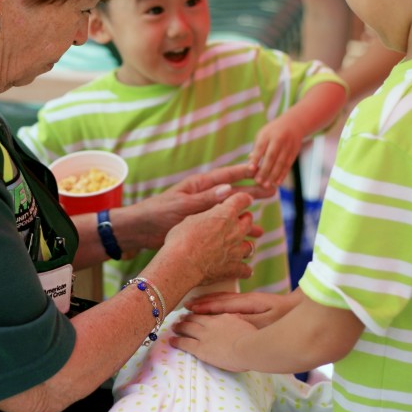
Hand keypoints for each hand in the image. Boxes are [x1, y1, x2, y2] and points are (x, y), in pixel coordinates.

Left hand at [122, 163, 275, 251]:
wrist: (140, 230)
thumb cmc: (157, 213)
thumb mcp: (182, 205)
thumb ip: (205, 199)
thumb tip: (229, 188)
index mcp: (199, 186)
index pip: (226, 176)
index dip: (244, 173)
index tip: (261, 170)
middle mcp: (203, 197)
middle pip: (233, 193)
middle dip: (252, 193)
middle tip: (272, 191)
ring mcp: (202, 212)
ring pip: (229, 213)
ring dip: (244, 219)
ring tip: (261, 227)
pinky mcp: (199, 226)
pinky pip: (221, 226)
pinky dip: (232, 232)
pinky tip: (240, 242)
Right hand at [161, 191, 257, 287]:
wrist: (181, 264)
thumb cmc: (181, 239)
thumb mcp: (191, 219)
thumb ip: (206, 216)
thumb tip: (210, 216)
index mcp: (225, 214)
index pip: (242, 200)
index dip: (243, 199)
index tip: (243, 200)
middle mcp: (235, 231)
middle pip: (248, 221)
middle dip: (244, 220)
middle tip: (237, 223)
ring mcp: (237, 251)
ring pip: (250, 246)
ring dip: (244, 245)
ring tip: (236, 247)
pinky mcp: (234, 268)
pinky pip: (246, 270)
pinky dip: (243, 270)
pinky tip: (240, 270)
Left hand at [169, 312, 256, 371]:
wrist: (250, 347)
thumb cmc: (255, 340)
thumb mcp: (249, 325)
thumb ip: (241, 323)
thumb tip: (240, 324)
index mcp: (224, 318)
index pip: (209, 314)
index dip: (200, 313)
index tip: (195, 312)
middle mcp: (212, 324)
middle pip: (195, 318)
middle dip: (187, 317)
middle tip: (181, 317)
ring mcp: (205, 335)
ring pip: (188, 328)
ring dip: (180, 326)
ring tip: (174, 326)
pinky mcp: (201, 348)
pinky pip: (185, 343)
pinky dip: (177, 341)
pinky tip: (171, 341)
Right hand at [185, 289, 301, 328]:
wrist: (309, 311)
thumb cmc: (290, 318)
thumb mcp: (268, 322)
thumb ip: (246, 321)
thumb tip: (226, 319)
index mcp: (249, 302)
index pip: (222, 303)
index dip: (205, 305)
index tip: (189, 308)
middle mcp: (248, 299)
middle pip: (220, 298)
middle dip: (203, 302)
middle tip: (185, 306)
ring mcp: (253, 301)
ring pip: (225, 299)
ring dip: (209, 302)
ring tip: (195, 306)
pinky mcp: (259, 305)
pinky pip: (233, 303)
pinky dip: (220, 304)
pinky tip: (216, 308)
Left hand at [249, 116, 303, 187]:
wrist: (294, 124)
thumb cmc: (272, 131)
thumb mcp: (262, 134)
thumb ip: (256, 148)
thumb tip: (250, 161)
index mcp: (267, 134)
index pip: (261, 147)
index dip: (256, 158)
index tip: (250, 169)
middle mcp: (279, 140)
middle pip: (271, 156)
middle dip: (265, 170)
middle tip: (258, 181)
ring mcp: (288, 146)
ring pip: (280, 163)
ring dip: (273, 175)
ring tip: (266, 185)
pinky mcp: (294, 153)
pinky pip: (288, 165)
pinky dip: (282, 175)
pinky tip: (277, 183)